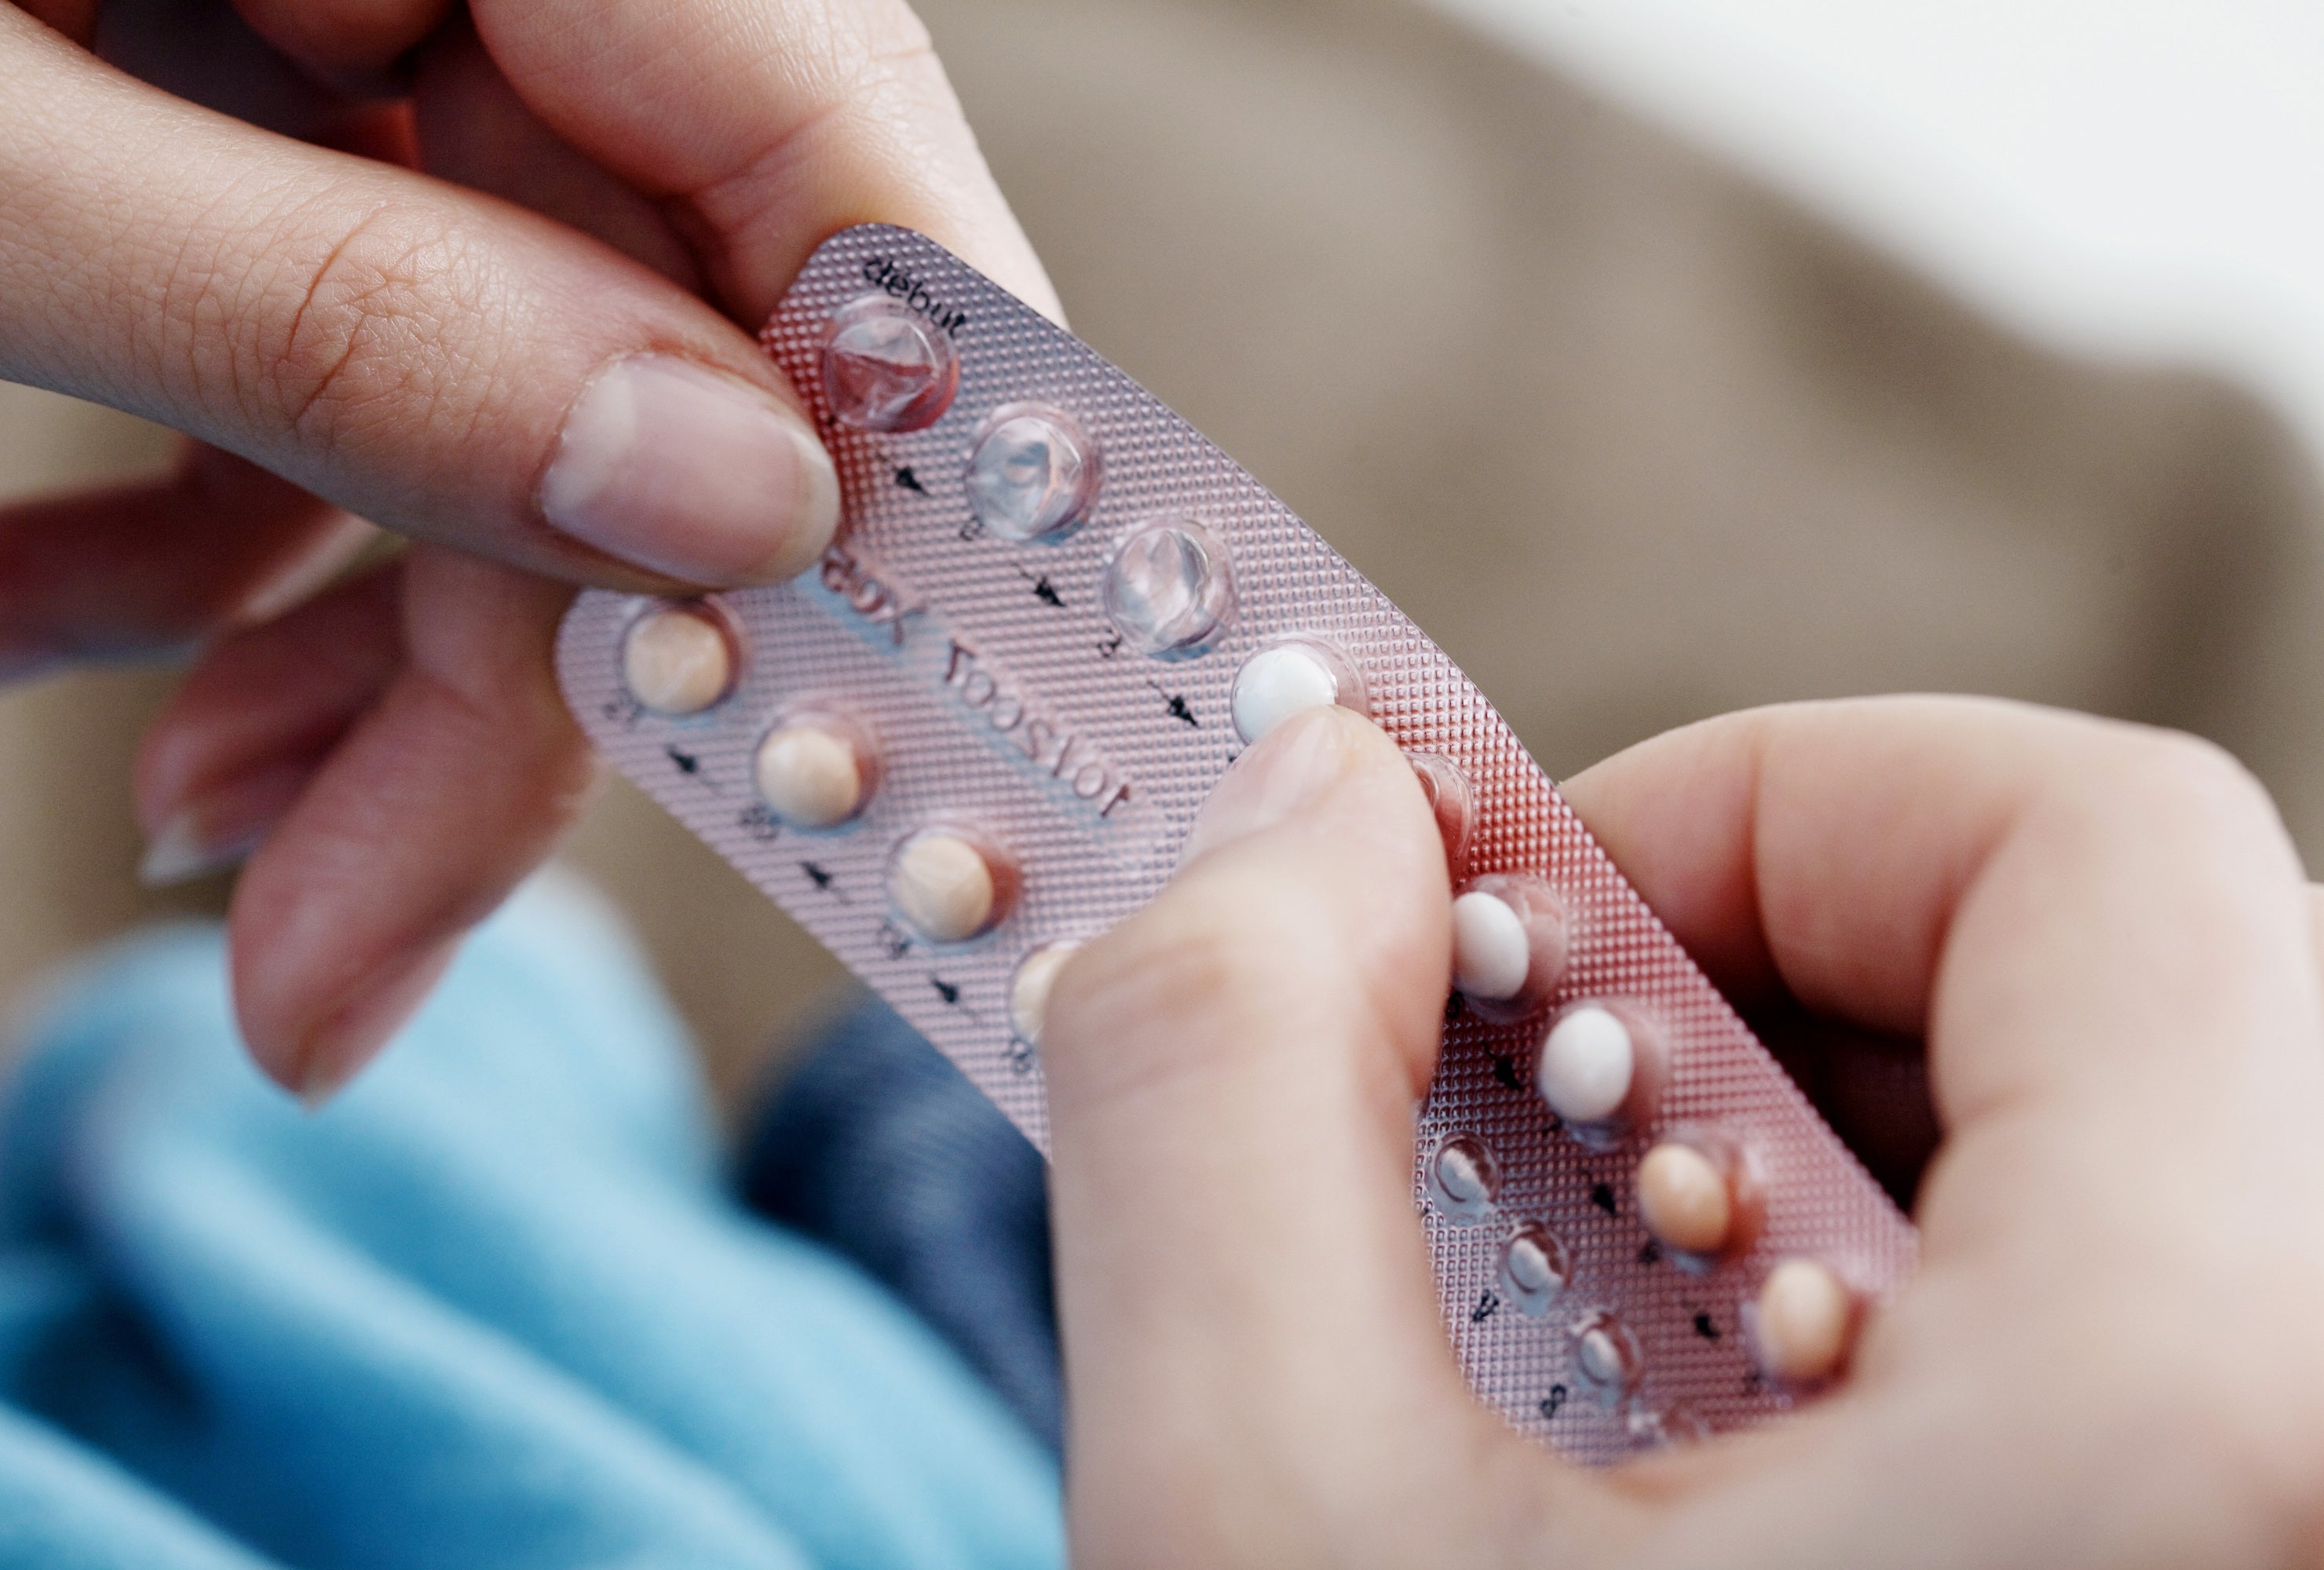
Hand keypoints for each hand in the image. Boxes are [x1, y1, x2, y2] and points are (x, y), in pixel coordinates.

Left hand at [0, 0, 1052, 1095]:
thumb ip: (346, 319)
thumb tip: (731, 510)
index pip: (834, 165)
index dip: (893, 474)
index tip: (876, 759)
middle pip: (668, 342)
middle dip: (529, 674)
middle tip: (365, 951)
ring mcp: (365, 27)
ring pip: (502, 395)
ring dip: (364, 647)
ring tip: (204, 826)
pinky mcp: (250, 112)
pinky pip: (333, 351)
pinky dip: (217, 534)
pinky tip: (60, 635)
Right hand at [1042, 697, 2323, 1567]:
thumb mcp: (1258, 1528)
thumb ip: (1228, 1079)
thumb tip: (1309, 806)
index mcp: (2211, 1413)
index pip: (2097, 843)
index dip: (1764, 802)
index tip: (1521, 932)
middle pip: (2125, 995)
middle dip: (1764, 998)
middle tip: (1530, 1132)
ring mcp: (2309, 1523)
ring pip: (2153, 1169)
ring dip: (1836, 1170)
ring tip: (1618, 1328)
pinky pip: (2181, 1339)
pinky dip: (1934, 1317)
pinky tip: (1735, 1458)